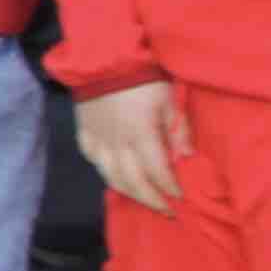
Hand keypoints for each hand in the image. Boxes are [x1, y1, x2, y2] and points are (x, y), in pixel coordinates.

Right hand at [78, 82, 191, 216]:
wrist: (104, 59)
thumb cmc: (143, 80)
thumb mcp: (169, 101)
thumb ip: (178, 131)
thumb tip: (186, 157)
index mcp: (140, 134)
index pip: (157, 171)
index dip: (170, 188)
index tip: (180, 197)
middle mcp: (117, 143)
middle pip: (133, 181)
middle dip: (151, 199)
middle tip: (166, 211)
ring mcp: (97, 139)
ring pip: (110, 176)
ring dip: (129, 192)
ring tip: (143, 199)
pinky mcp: (84, 133)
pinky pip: (92, 159)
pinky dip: (105, 171)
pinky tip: (115, 174)